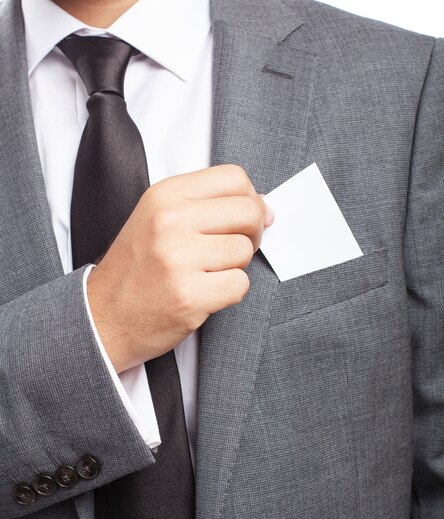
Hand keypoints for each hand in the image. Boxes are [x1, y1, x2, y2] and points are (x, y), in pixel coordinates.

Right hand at [87, 165, 273, 372]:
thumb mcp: (158, 219)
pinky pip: (240, 285)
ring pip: (244, 251)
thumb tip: (265, 207)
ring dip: (235, 267)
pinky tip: (204, 294)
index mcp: (164, 195)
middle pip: (248, 212)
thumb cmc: (136, 269)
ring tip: (206, 274)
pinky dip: (229, 293)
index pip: (234, 178)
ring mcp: (178, 259)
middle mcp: (170, 221)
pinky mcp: (189, 296)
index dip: (250, 200)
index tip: (245, 219)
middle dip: (252, 233)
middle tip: (234, 249)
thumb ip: (207, 206)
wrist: (103, 317)